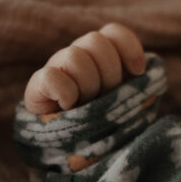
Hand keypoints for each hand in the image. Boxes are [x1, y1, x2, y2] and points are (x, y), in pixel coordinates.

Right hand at [24, 23, 146, 114]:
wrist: (75, 149)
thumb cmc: (106, 121)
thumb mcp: (126, 99)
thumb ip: (136, 83)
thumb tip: (143, 69)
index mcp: (99, 54)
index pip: (113, 32)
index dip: (129, 48)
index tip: (138, 73)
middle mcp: (77, 54)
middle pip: (95, 41)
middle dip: (109, 73)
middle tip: (107, 95)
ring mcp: (55, 68)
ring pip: (74, 57)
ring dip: (88, 86)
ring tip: (87, 105)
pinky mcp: (37, 86)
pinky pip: (51, 77)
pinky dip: (66, 93)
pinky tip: (69, 107)